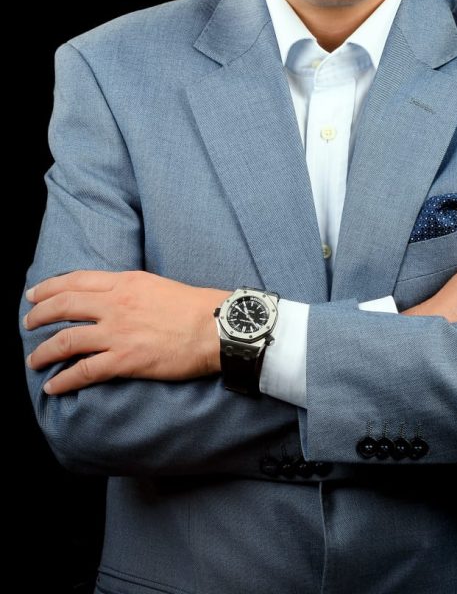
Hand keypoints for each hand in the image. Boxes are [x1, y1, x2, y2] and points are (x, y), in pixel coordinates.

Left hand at [23, 270, 230, 394]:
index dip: (50, 288)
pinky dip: (63, 380)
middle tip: (28, 323)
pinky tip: (53, 386)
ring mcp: (118, 333)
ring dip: (43, 351)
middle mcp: (116, 304)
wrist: (217, 327)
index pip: (76, 281)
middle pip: (64, 306)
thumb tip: (113, 297)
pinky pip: (83, 371)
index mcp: (125, 282)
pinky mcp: (125, 360)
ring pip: (66, 340)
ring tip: (33, 360)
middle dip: (39, 316)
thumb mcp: (157, 285)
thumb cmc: (194, 306)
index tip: (35, 294)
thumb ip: (131, 289)